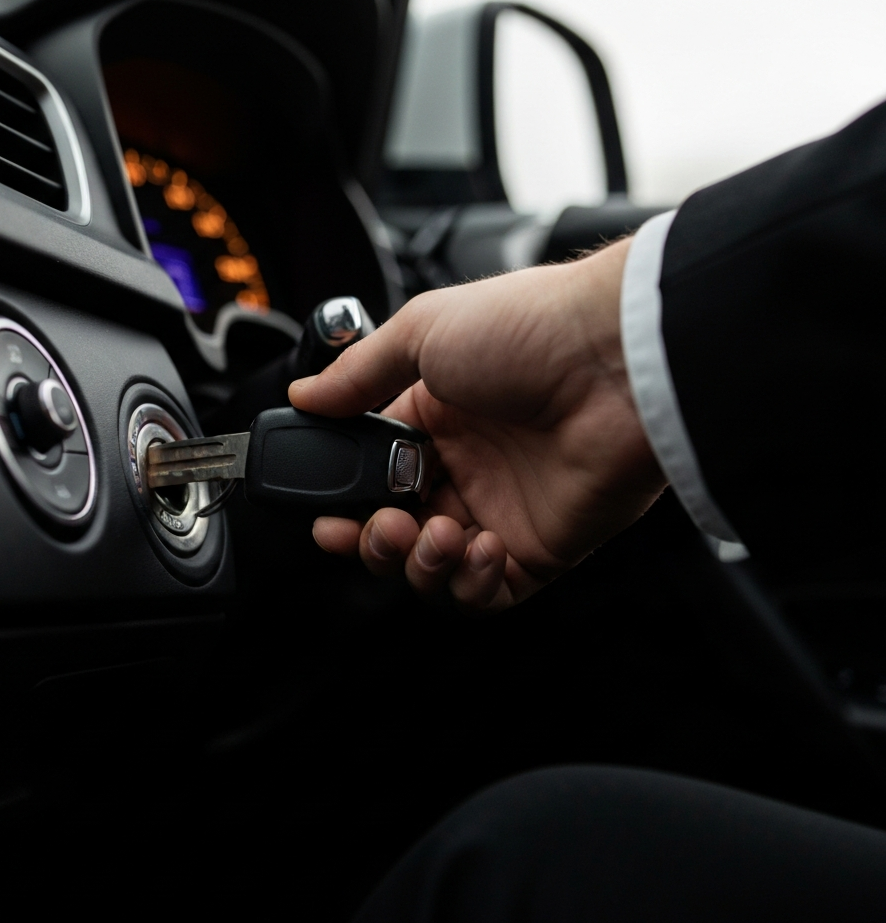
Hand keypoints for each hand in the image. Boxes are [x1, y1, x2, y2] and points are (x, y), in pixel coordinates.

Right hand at [288, 239, 666, 611]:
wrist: (618, 360)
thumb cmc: (530, 330)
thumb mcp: (424, 331)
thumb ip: (358, 373)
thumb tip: (305, 394)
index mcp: (435, 417)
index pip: (372, 477)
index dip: (346, 502)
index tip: (326, 515)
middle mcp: (466, 466)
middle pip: (397, 531)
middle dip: (374, 542)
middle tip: (379, 527)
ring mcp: (503, 508)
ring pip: (436, 569)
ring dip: (419, 564)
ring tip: (433, 535)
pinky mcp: (543, 546)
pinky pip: (491, 593)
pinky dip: (471, 584)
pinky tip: (478, 548)